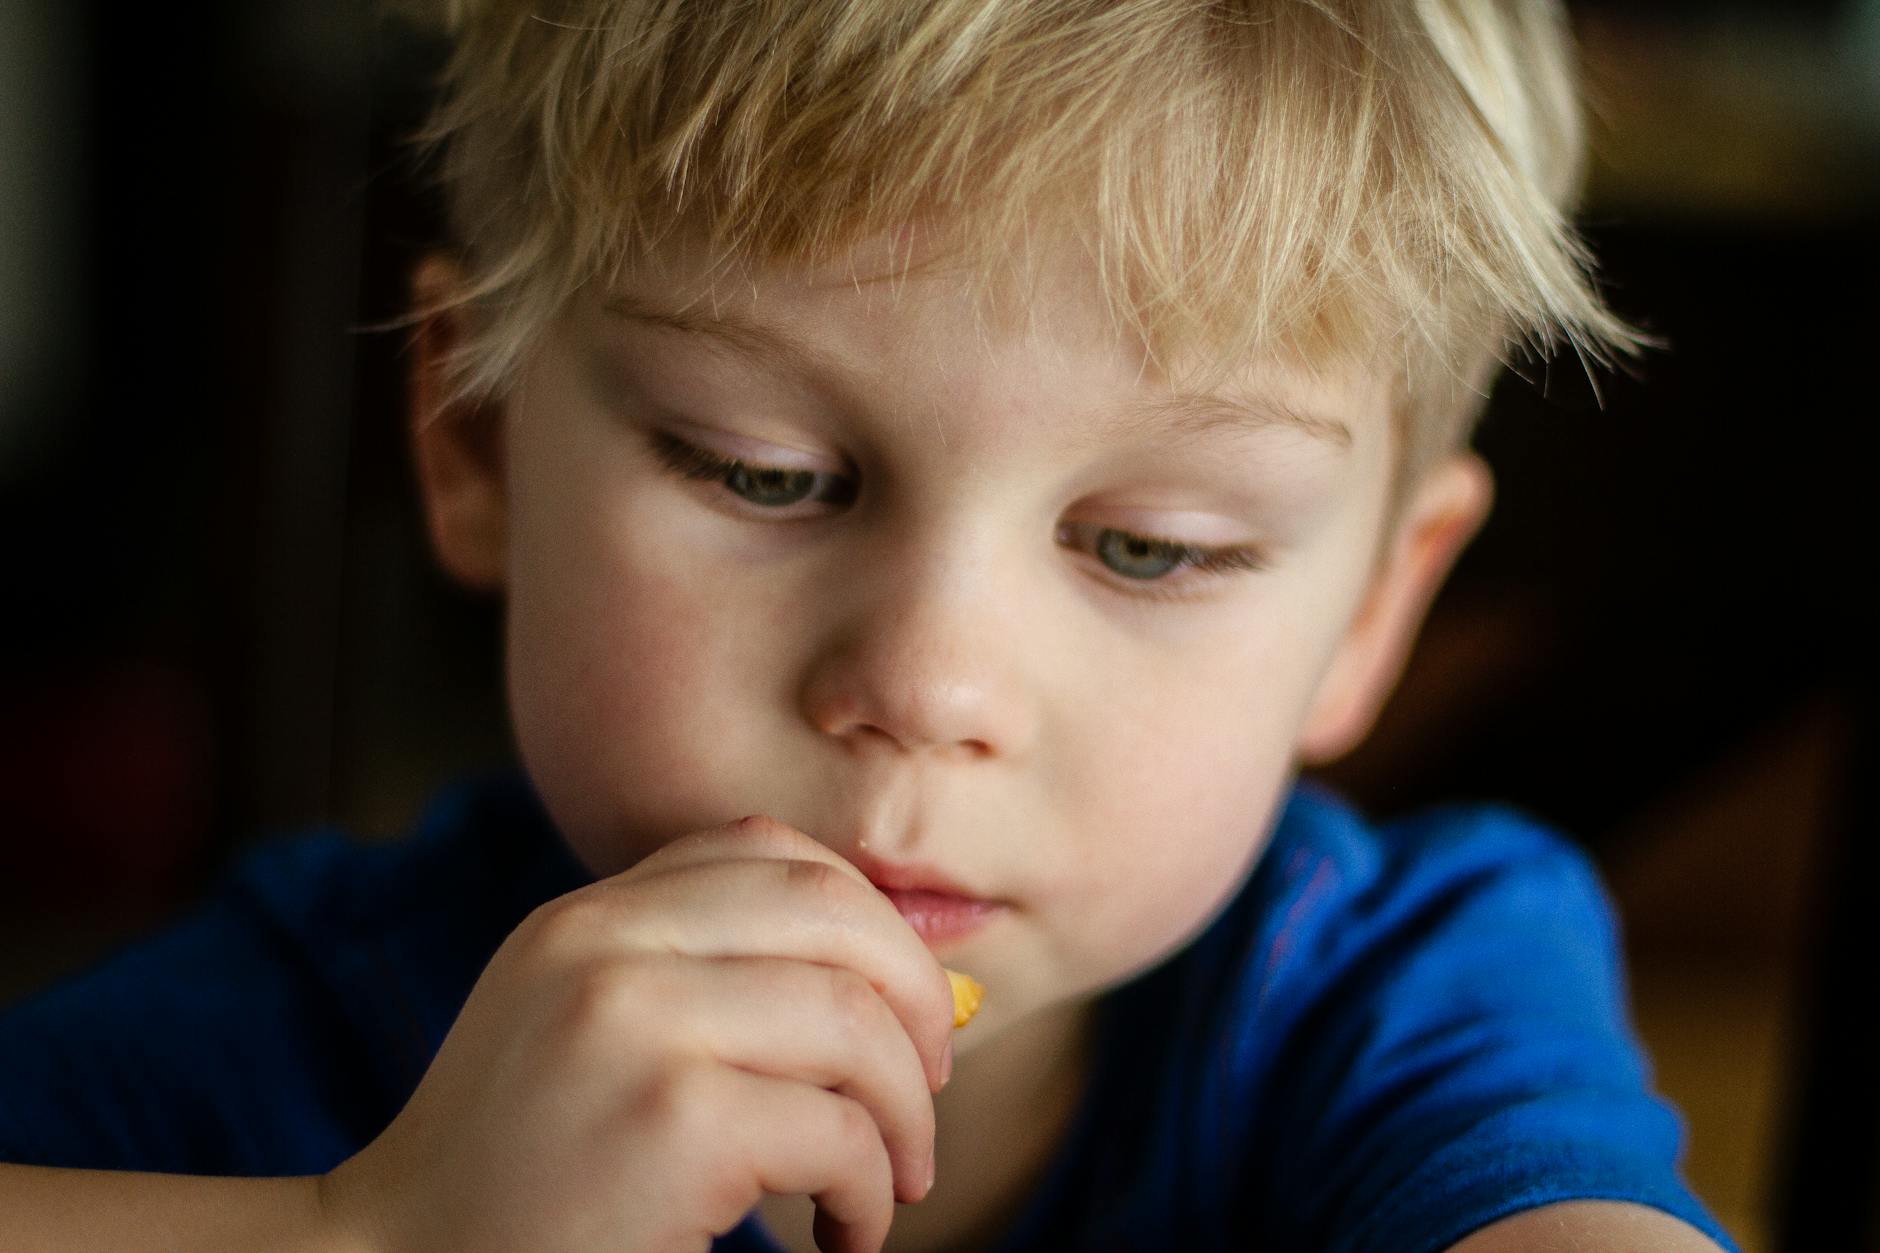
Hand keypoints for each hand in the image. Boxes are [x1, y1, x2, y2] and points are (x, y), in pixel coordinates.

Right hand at [319, 815, 956, 1252]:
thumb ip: (699, 974)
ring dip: (908, 1114)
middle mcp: (600, 945)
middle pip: (832, 914)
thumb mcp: (586, 1032)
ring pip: (854, 1025)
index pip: (766, 850)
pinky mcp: (670, 1122)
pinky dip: (872, 1190)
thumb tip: (905, 968)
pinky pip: (838, 1131)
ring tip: (894, 1181)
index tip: (900, 1007)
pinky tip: (842, 1235)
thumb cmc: (520, 1181)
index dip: (865, 919)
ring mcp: (631, 1024)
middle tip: (933, 1084)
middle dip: (918, 998)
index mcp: (585, 918)